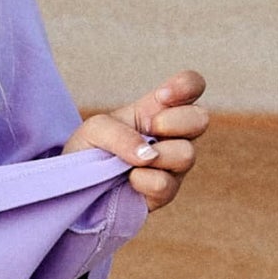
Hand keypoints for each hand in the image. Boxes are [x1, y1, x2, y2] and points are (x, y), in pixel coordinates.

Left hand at [62, 69, 208, 208]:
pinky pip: (166, 184)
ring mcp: (173, 165)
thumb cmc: (90, 148)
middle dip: (175, 122)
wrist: (76, 185)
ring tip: (132, 162)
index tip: (162, 96)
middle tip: (150, 129)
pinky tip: (129, 180)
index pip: (191, 86)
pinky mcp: (165, 192)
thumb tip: (149, 155)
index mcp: (158, 109)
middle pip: (201, 118)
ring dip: (157, 155)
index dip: (187, 86)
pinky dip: (143, 181)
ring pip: (187, 154)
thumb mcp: (96, 129)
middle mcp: (173, 135)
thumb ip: (120, 133)